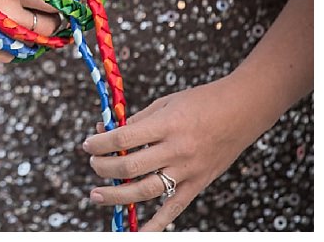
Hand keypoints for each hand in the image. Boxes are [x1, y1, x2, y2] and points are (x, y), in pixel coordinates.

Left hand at [81, 73, 273, 230]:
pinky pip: (174, 208)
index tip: (87, 144)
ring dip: (117, 195)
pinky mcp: (199, 183)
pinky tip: (136, 233)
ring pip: (146, 190)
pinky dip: (155, 224)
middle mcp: (177, 149)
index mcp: (166, 124)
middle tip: (93, 165)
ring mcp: (189, 169)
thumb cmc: (200, 101)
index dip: (100, 143)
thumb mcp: (165, 102)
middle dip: (104, 168)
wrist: (243, 110)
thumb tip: (105, 132)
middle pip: (130, 166)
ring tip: (96, 195)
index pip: (123, 138)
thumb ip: (137, 120)